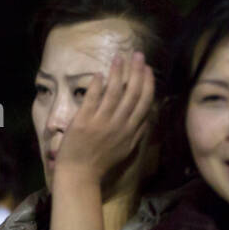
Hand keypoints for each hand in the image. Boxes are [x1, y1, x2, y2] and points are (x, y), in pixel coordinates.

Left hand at [50, 51, 154, 191]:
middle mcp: (119, 124)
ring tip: (120, 57)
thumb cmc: (101, 163)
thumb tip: (148, 119)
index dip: (148, 83)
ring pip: (114, 92)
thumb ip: (138, 134)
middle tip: (139, 55)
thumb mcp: (126, 151)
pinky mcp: (84, 121)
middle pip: (132, 93)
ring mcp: (102, 122)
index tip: (149, 69)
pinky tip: (99, 74)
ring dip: (118, 73)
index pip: (144, 102)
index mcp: (131, 131)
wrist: (79, 174)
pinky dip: (97, 85)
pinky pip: (93, 99)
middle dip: (137, 72)